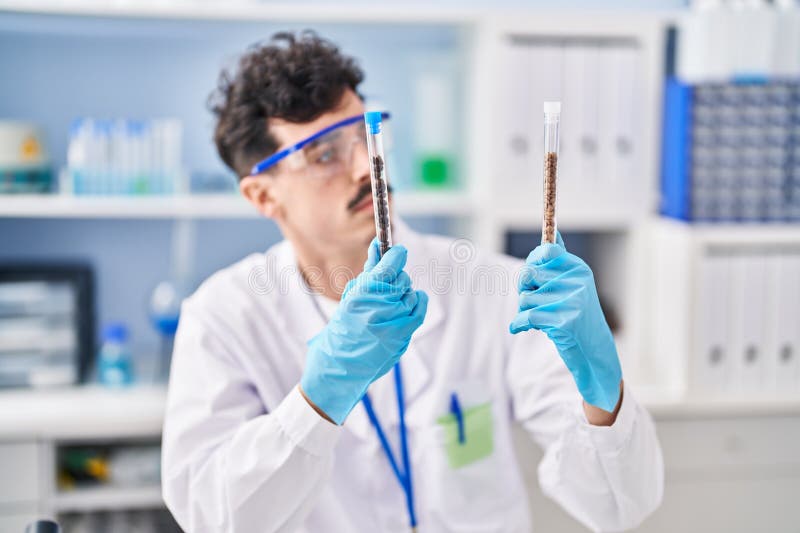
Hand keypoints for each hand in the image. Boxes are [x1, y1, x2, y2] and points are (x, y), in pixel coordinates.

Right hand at [300, 240, 427, 424]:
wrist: (340, 369)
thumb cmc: (342, 331)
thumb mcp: (350, 297)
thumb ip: (368, 273)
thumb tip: (378, 247)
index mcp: (362, 295)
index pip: (390, 265)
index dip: (396, 255)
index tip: (398, 251)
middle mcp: (380, 308)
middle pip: (401, 278)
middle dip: (394, 277)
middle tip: (385, 284)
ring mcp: (395, 323)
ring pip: (409, 293)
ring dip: (402, 293)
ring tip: (388, 303)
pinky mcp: (404, 335)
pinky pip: (419, 308)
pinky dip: (416, 301)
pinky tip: (410, 300)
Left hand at [509, 233, 621, 412]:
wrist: (594, 352)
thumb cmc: (578, 317)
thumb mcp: (573, 285)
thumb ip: (560, 262)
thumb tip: (554, 232)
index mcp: (578, 269)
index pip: (546, 251)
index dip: (532, 262)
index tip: (533, 277)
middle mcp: (576, 281)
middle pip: (528, 274)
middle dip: (523, 289)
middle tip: (531, 299)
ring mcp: (571, 301)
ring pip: (524, 298)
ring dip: (524, 311)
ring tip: (538, 318)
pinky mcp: (564, 322)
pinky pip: (525, 316)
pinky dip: (519, 324)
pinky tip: (521, 328)